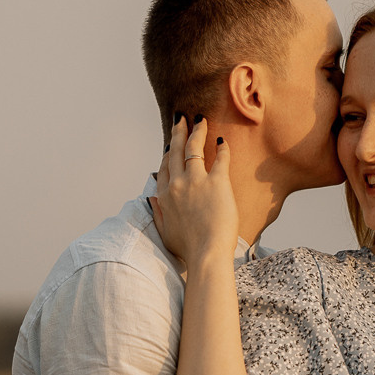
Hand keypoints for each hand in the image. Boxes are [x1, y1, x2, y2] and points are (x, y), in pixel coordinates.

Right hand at [149, 115, 237, 266]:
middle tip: (182, 119)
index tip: (172, 144)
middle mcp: (177, 184)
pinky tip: (223, 141)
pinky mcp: (217, 183)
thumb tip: (152, 199)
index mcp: (165, 197)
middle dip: (179, 132)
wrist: (206, 255)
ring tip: (201, 120)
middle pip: (176, 151)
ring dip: (197, 131)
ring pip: (194, 148)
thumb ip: (158, 213)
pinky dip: (222, 148)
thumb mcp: (165, 233)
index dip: (168, 153)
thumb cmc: (188, 250)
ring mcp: (196, 182)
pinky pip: (220, 158)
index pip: (164, 167)